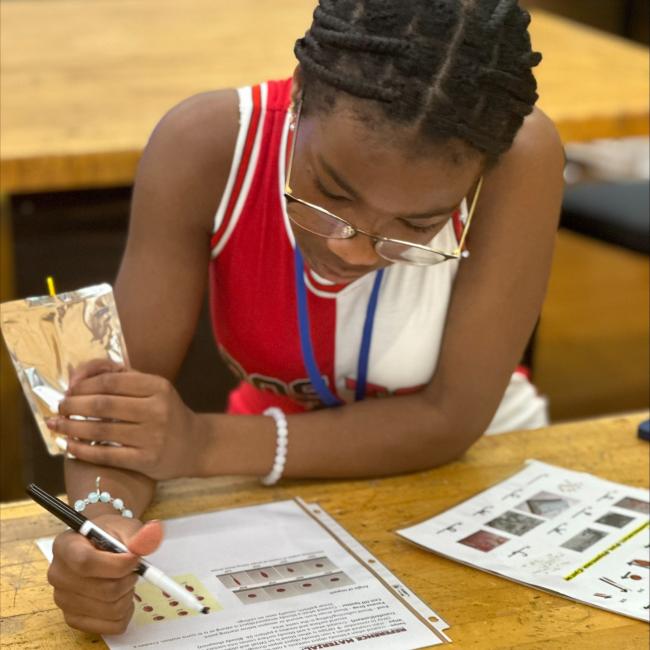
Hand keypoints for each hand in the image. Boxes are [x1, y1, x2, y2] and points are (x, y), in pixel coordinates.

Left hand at [48, 359, 205, 479]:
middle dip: (74, 405)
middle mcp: (157, 409)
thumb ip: (120, 375)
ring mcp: (153, 436)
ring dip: (72, 427)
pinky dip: (82, 450)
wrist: (195, 445)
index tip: (70, 389)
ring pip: (101, 430)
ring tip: (57, 425)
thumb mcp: (152, 387)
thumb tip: (78, 375)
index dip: (84, 385)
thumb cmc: (167, 412)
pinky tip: (69, 446)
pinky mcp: (147, 460)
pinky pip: (106, 454)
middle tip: (60, 407)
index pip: (111, 381)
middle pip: (103, 404)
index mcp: (158, 386)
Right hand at [48, 514, 162, 634]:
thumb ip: (138, 533)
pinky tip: (122, 596)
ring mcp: (63, 600)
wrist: (99, 542)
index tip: (135, 558)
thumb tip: (153, 533)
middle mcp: (58, 575)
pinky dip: (126, 612)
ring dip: (128, 594)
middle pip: (104, 589)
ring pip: (110, 609)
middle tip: (133, 568)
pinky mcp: (73, 619)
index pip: (85, 562)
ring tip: (126, 579)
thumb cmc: (110, 533)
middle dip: (129, 578)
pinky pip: (111, 626)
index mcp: (65, 546)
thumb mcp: (125, 526)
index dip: (116, 564)